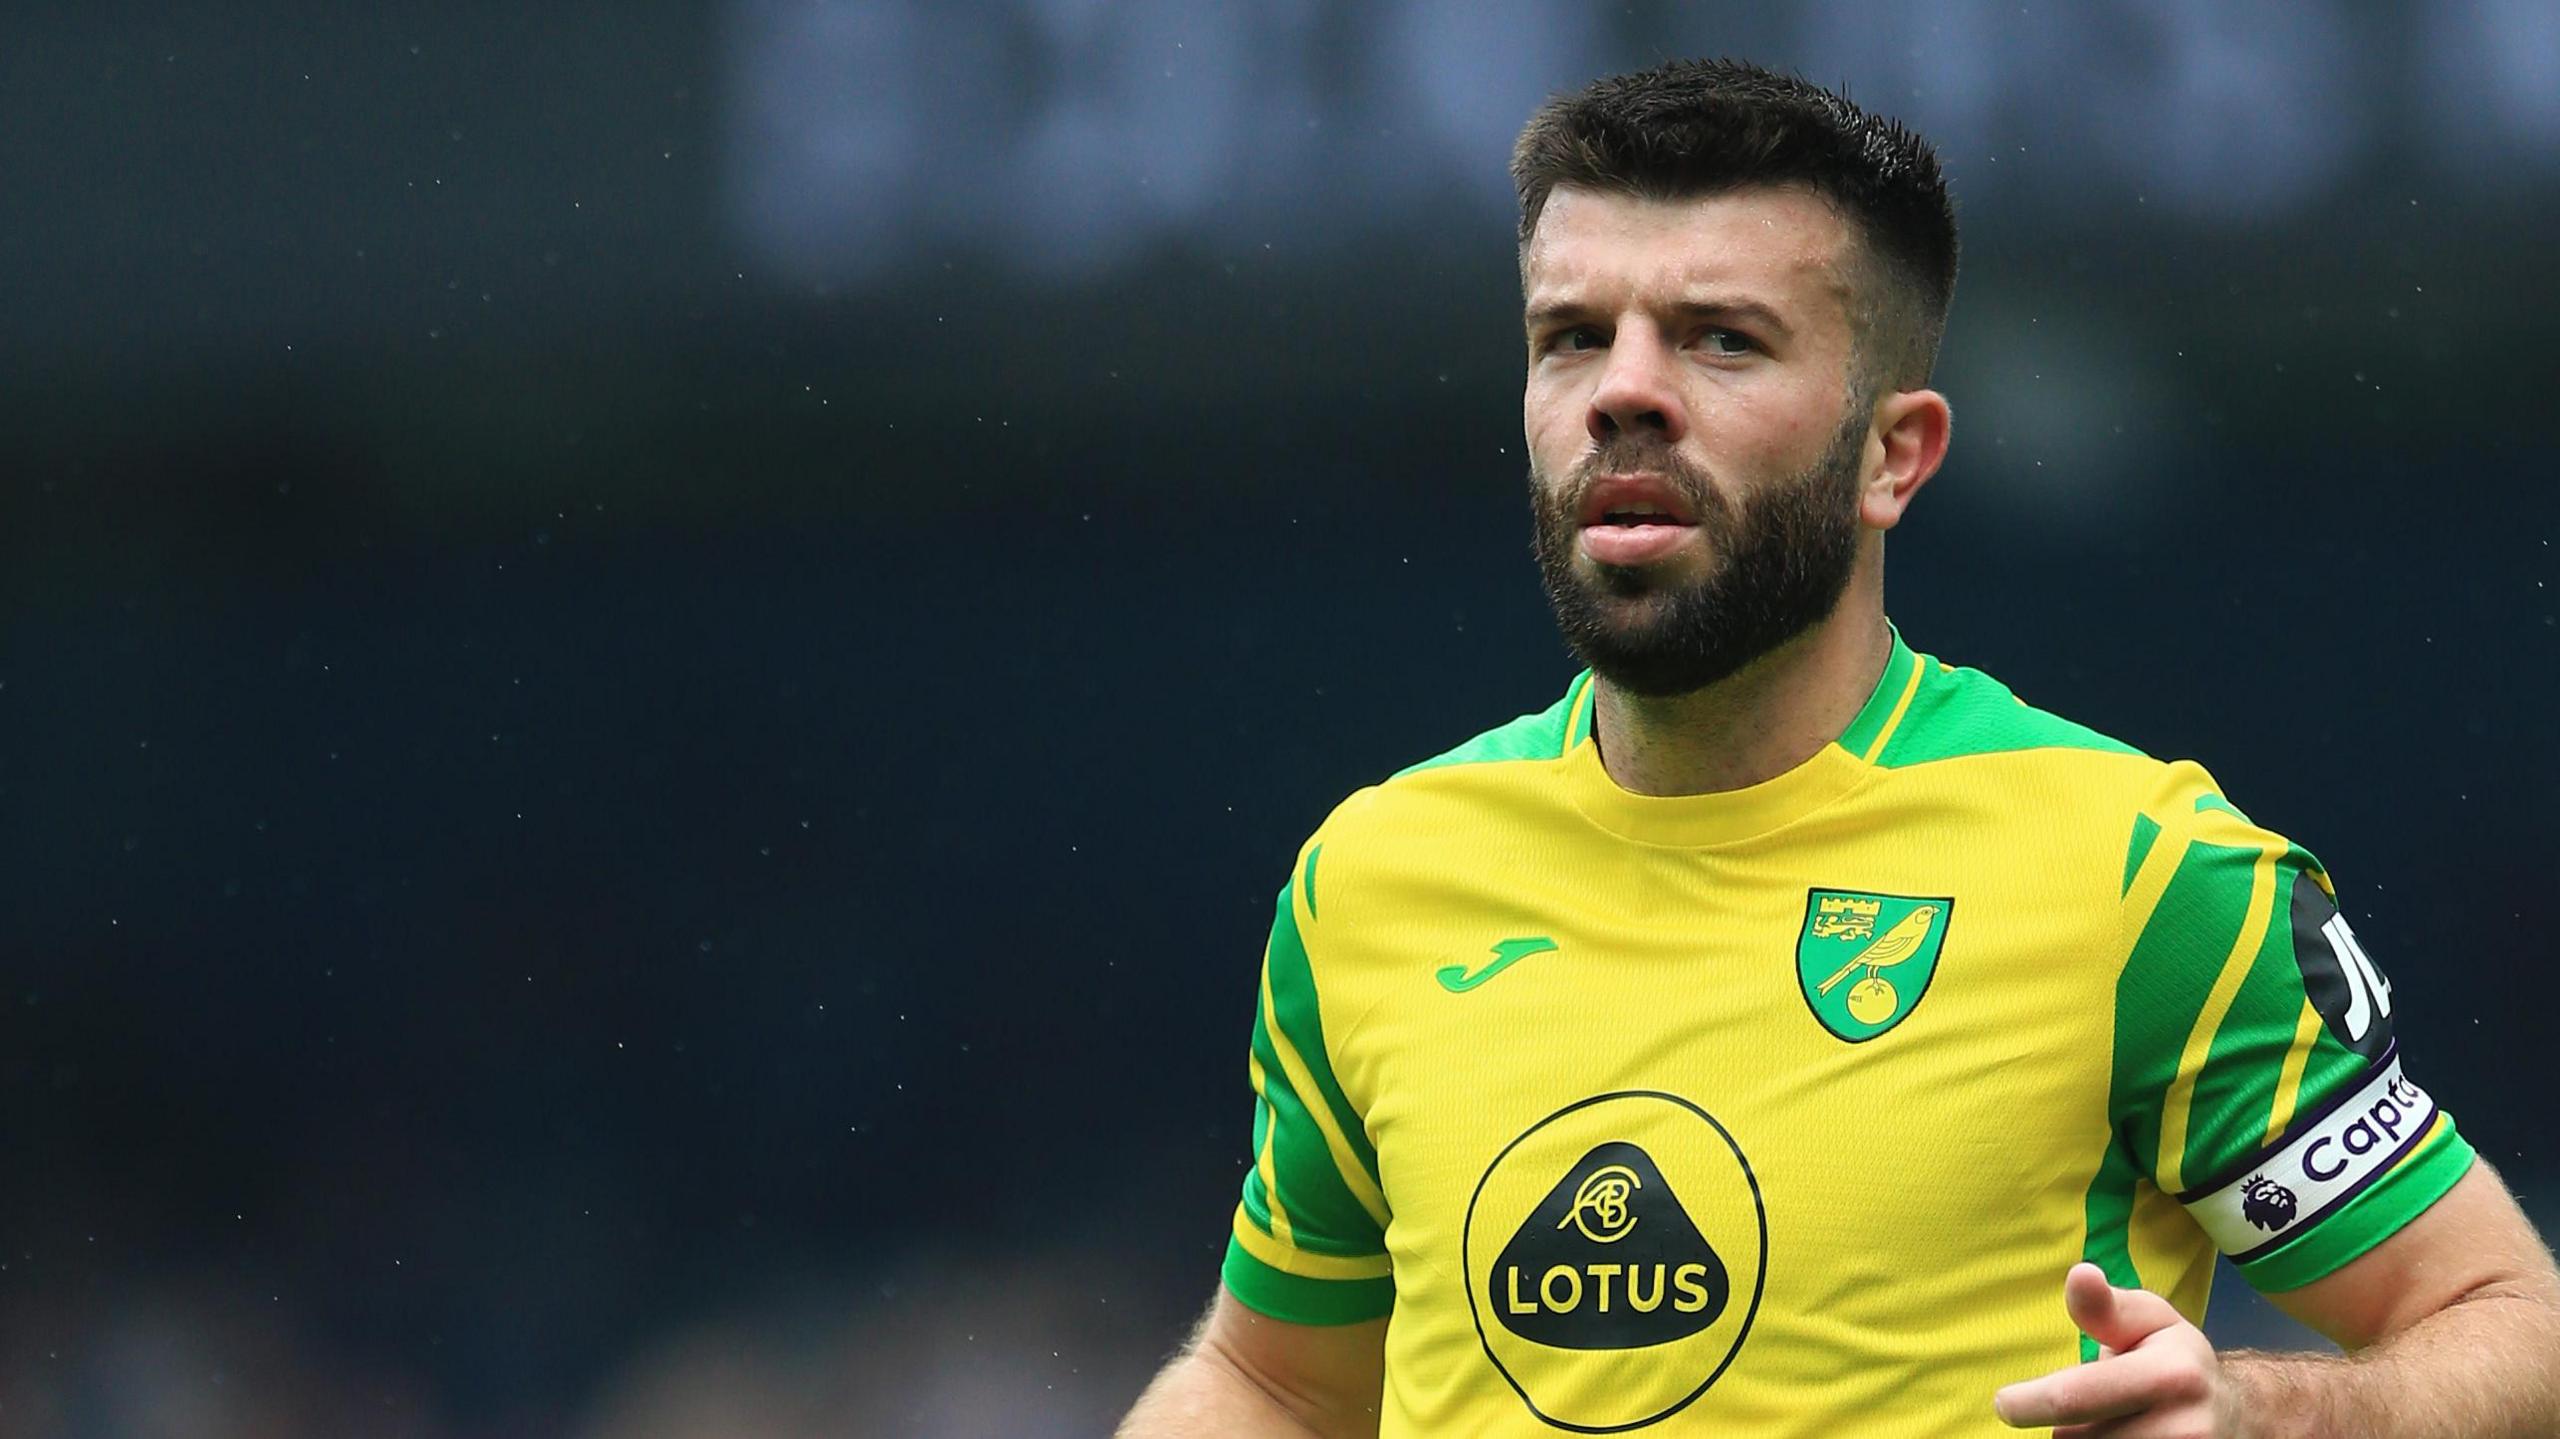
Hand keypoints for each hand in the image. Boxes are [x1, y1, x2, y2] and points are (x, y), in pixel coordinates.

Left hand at [1993, 1262, 2240, 1435]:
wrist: (2238, 1414)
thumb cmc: (2174, 1356)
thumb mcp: (2148, 1319)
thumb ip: (2105, 1306)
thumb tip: (2080, 1275)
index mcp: (2172, 1375)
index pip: (2076, 1398)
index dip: (2029, 1403)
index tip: (2004, 1404)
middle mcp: (2184, 1429)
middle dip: (2068, 1426)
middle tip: (2094, 1409)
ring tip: (2112, 1425)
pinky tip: (2119, 1438)